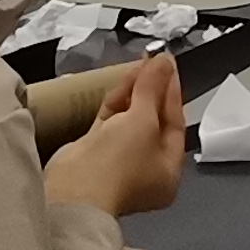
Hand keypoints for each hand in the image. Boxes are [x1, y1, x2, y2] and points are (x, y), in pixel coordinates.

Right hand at [47, 53, 190, 218]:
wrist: (74, 189)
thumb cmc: (120, 161)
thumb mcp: (144, 120)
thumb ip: (153, 88)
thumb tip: (164, 61)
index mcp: (168, 171)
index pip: (175, 124)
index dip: (173, 92)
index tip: (170, 66)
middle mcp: (145, 169)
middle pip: (153, 122)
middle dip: (154, 90)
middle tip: (155, 60)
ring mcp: (118, 161)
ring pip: (131, 120)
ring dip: (136, 92)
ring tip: (141, 62)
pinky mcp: (94, 152)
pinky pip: (111, 122)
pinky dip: (117, 102)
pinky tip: (123, 79)